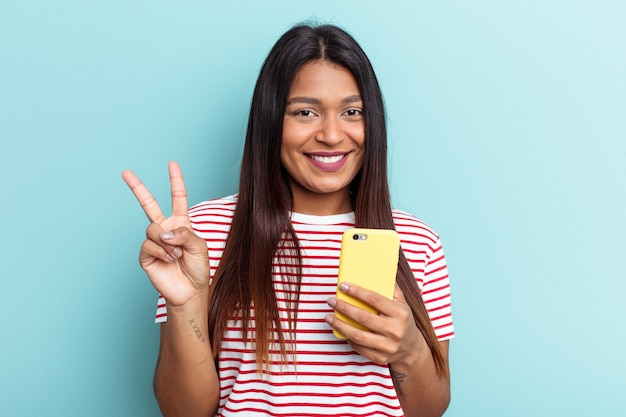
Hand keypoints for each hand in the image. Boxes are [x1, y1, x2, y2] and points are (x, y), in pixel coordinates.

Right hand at [122, 161, 210, 307]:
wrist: (190, 291)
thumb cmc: (198, 268)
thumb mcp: (199, 246)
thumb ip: (185, 233)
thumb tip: (163, 231)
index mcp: (181, 223)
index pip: (177, 197)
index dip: (175, 180)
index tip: (172, 164)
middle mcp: (165, 229)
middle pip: (149, 204)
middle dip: (137, 188)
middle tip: (125, 172)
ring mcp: (154, 241)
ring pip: (152, 229)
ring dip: (167, 243)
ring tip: (176, 255)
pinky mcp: (145, 255)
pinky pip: (148, 244)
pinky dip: (161, 252)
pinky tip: (168, 260)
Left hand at [326, 283, 424, 365]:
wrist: (412, 349)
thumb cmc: (402, 321)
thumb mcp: (402, 303)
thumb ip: (391, 288)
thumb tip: (376, 270)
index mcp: (400, 313)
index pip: (375, 300)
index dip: (357, 292)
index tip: (343, 286)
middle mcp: (394, 330)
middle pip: (363, 318)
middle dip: (344, 307)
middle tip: (331, 300)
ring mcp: (387, 346)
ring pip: (357, 335)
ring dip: (339, 325)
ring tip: (328, 316)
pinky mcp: (379, 357)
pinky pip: (358, 347)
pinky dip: (347, 338)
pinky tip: (340, 329)